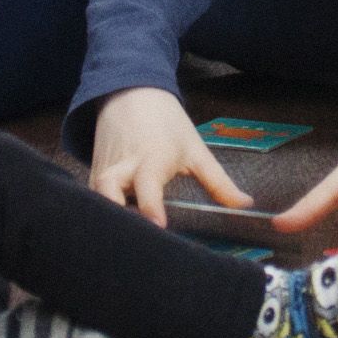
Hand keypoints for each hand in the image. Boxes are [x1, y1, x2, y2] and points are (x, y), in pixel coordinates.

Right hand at [87, 86, 250, 227]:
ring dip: (106, 217)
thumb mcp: (196, 150)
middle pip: (107, 191)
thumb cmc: (167, 124)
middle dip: (115, 215)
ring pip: (96, 198)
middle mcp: (122, 167)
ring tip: (124, 243)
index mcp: (151, 159)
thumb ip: (219, 182)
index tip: (158, 226)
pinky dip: (101, 214)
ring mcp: (102, 171)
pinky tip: (116, 234)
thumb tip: (245, 205)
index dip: (150, 208)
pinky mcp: (92, 175)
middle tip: (133, 241)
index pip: (147, 187)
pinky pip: (93, 199)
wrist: (131, 95)